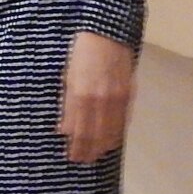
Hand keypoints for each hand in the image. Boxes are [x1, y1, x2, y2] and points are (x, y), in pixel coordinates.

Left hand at [58, 31, 136, 163]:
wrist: (107, 32)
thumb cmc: (80, 52)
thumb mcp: (67, 76)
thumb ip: (66, 104)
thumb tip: (64, 129)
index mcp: (81, 94)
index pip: (78, 130)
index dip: (75, 146)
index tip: (71, 156)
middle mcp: (100, 100)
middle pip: (94, 134)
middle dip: (87, 150)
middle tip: (82, 160)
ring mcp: (117, 98)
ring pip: (111, 131)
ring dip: (102, 146)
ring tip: (95, 155)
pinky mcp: (128, 93)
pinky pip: (123, 120)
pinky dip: (116, 133)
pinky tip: (111, 141)